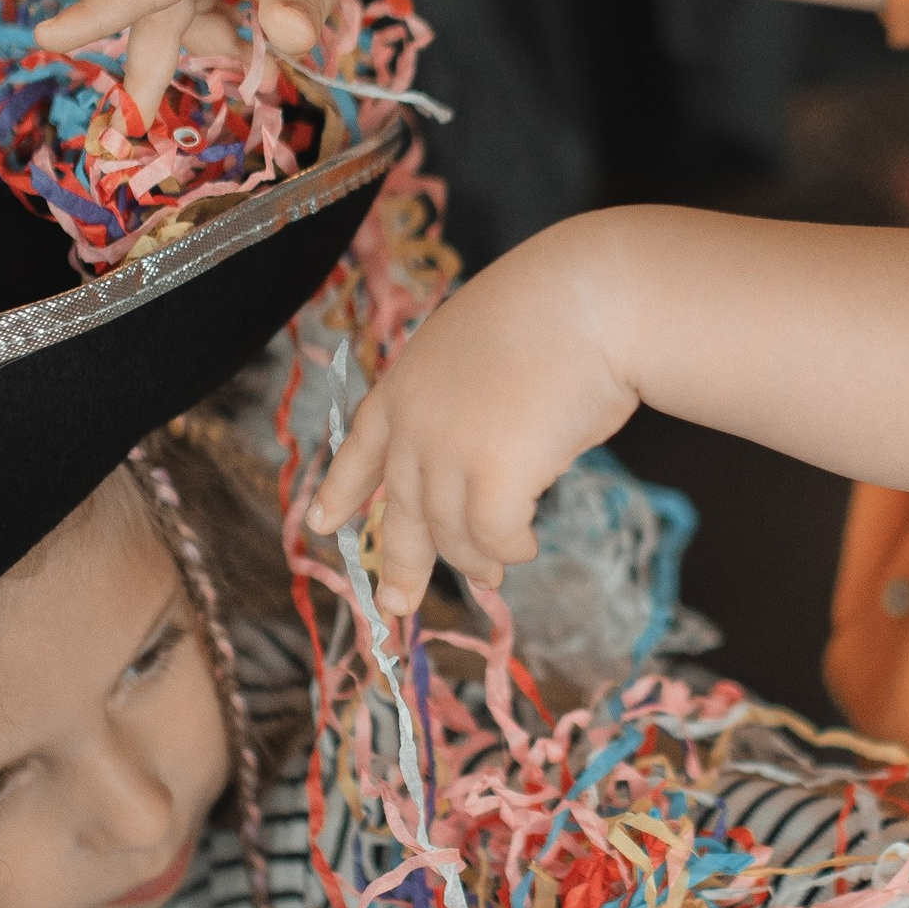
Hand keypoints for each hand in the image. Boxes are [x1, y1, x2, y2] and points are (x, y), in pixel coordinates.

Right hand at [34, 0, 414, 126]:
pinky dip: (224, 17)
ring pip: (181, 6)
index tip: (48, 37)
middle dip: (152, 66)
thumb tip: (288, 42)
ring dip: (215, 39)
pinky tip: (259, 21)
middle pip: (157, 11)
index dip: (96, 15)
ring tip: (268, 51)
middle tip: (136, 127)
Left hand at [312, 220, 635, 613]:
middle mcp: (414, 425)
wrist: (591, 300)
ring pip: (450, 535)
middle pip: (400, 512)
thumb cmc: (556, 314)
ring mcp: (448, 453)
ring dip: (475, 560)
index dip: (340, 488)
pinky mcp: (492, 479)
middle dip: (398, 565)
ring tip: (495, 573)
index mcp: (405, 385)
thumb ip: (465, 404)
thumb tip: (484, 461)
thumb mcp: (482, 350)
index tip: (318, 522)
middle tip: (395, 606)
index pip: (360, 444)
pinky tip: (527, 547)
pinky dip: (511, 548)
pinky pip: (495, 537)